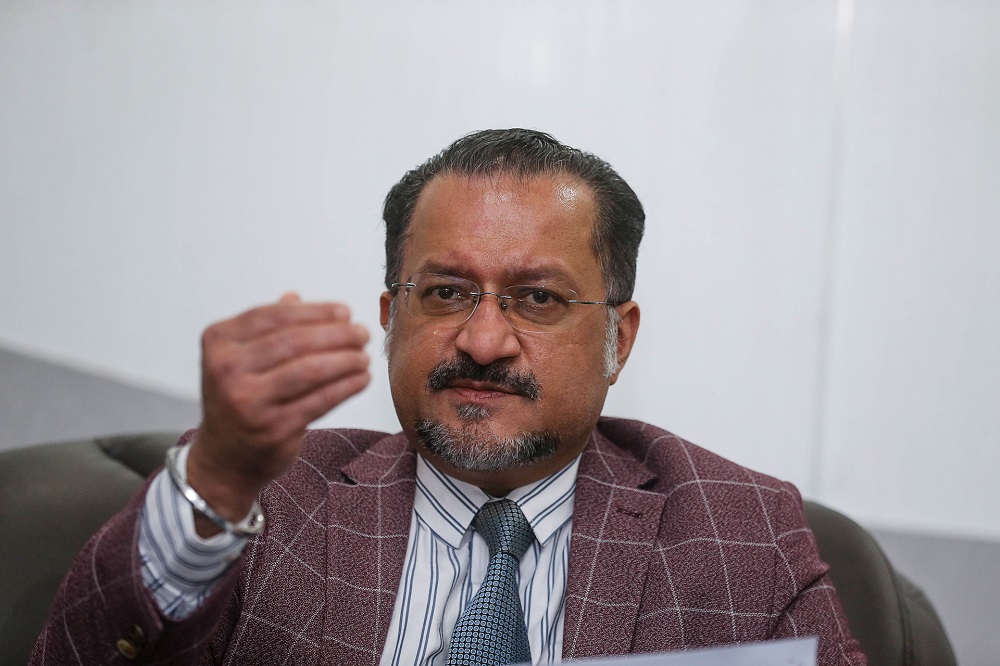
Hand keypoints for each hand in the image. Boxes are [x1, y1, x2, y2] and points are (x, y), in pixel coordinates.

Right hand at [187, 293, 370, 533]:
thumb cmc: (239, 399)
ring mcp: (249, 402)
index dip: (315, 311)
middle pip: (295, 341)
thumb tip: (297, 296)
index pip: (274, 316)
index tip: (345, 312)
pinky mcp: (273, 429)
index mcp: (219, 342)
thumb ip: (266, 328)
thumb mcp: (240, 358)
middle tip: (362, 333)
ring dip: (346, 359)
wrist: (225, 458)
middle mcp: (228, 370)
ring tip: (364, 355)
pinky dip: (347, 386)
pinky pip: (321, 400)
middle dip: (337, 334)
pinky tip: (361, 378)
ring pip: (311, 370)